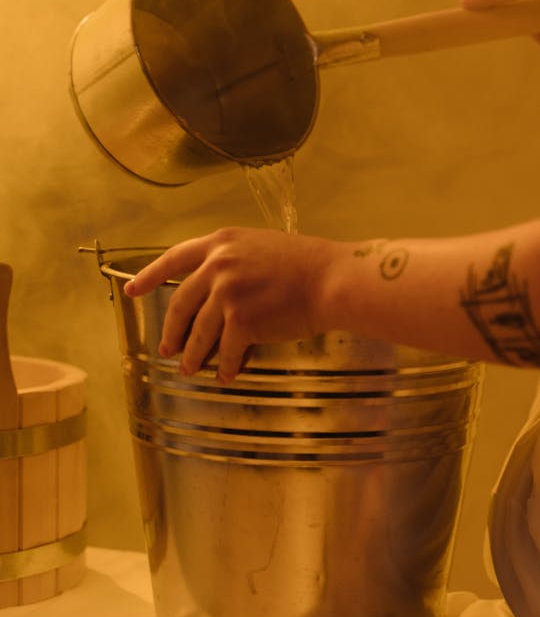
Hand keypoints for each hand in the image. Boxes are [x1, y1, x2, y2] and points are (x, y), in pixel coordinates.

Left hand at [123, 227, 332, 382]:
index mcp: (222, 242)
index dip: (149, 276)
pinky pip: (225, 350)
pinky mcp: (241, 319)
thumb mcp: (259, 248)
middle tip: (167, 348)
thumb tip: (212, 297)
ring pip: (198, 332)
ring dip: (192, 355)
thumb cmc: (305, 265)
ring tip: (189, 369)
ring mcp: (227, 292)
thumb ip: (232, 263)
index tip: (131, 289)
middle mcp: (218, 264)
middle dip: (171, 330)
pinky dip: (225, 365)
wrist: (331, 279)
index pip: (173, 258)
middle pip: (180, 303)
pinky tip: (225, 374)